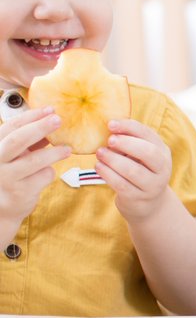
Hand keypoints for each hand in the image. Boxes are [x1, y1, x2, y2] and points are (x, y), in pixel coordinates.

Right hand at [0, 107, 69, 222]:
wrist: (4, 208)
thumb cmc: (13, 174)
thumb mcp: (16, 155)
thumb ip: (29, 140)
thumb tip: (51, 118)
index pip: (10, 127)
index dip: (30, 117)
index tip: (50, 109)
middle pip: (17, 140)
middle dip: (40, 127)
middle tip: (59, 119)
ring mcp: (6, 178)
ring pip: (34, 160)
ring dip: (54, 152)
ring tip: (67, 149)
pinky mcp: (20, 192)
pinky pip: (43, 176)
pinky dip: (49, 172)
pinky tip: (47, 173)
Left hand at [95, 119, 174, 220]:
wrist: (148, 203)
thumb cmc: (140, 171)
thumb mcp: (141, 155)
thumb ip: (131, 142)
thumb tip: (109, 127)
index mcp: (163, 151)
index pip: (149, 135)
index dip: (130, 127)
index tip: (110, 124)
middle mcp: (162, 168)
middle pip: (149, 152)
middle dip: (127, 144)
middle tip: (109, 140)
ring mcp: (152, 185)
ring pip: (133, 170)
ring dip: (114, 160)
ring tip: (100, 153)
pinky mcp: (138, 198)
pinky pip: (122, 185)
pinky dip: (108, 174)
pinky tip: (99, 167)